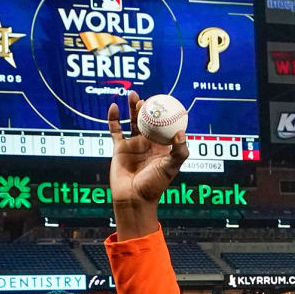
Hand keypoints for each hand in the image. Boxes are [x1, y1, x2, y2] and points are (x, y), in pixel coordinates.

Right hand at [108, 93, 189, 239]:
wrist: (133, 198)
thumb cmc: (154, 186)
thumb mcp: (171, 169)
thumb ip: (179, 152)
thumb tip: (181, 133)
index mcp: (162, 147)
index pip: (165, 126)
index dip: (165, 114)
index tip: (166, 101)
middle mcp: (148, 144)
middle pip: (149, 120)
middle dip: (149, 107)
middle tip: (148, 96)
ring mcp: (133, 145)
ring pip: (132, 121)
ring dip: (133, 108)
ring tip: (133, 95)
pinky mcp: (119, 148)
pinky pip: (115, 130)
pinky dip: (113, 118)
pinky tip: (114, 106)